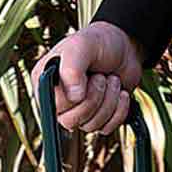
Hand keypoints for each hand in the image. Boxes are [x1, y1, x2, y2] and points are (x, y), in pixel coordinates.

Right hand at [29, 22, 143, 134]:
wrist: (126, 48)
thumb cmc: (100, 43)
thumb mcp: (82, 45)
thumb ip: (72, 67)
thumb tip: (74, 98)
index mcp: (46, 82)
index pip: (53, 106)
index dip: (74, 96)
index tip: (87, 75)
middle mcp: (59, 100)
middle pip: (71, 121)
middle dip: (94, 98)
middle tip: (101, 77)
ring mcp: (78, 112)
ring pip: (90, 126)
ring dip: (109, 101)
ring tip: (112, 79)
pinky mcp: (97, 119)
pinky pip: (106, 129)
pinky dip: (119, 111)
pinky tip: (120, 93)